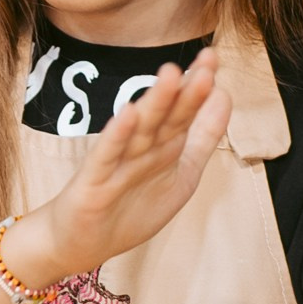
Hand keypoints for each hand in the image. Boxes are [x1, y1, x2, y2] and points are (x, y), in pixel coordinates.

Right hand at [8, 52, 232, 287]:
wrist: (78, 245)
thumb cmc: (127, 209)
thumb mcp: (181, 175)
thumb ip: (202, 138)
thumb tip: (224, 95)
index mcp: (163, 149)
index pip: (185, 114)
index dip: (199, 89)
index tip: (213, 58)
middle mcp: (140, 151)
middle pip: (166, 119)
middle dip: (184, 91)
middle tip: (205, 63)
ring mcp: (116, 164)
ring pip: (139, 133)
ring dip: (154, 105)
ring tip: (171, 76)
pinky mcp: (93, 183)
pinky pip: (106, 157)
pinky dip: (117, 137)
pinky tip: (128, 115)